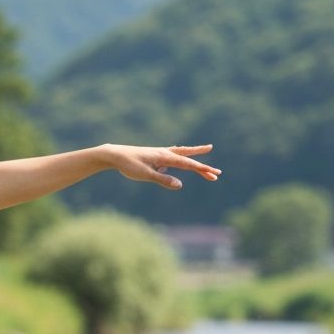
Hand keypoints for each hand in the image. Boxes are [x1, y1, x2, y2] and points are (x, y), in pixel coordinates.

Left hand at [103, 143, 220, 189]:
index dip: (202, 170)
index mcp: (165, 157)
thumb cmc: (129, 165)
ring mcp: (160, 153)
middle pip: (188, 158)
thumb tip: (180, 185)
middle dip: (203, 166)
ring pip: (182, 152)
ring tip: (207, 148)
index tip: (214, 174)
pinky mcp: (155, 155)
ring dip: (195, 153)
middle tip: (218, 172)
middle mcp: (165, 153)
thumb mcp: (146, 175)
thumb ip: (163, 180)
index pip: (188, 165)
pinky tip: (180, 155)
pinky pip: (172, 154)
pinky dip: (181, 154)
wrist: (115, 154)